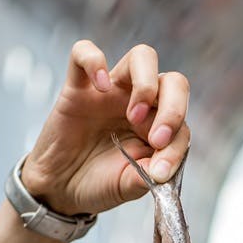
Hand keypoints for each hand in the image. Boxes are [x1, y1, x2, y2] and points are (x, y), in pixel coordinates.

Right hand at [20, 41, 190, 216]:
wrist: (60, 189)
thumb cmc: (98, 183)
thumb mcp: (127, 186)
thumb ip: (147, 177)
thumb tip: (162, 171)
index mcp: (156, 126)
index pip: (181, 123)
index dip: (176, 146)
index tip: (161, 171)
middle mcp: (139, 103)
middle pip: (172, 82)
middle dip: (174, 107)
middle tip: (157, 138)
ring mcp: (110, 91)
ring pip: (141, 57)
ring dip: (146, 83)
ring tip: (133, 115)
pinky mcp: (78, 87)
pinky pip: (84, 53)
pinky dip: (94, 61)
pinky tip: (100, 85)